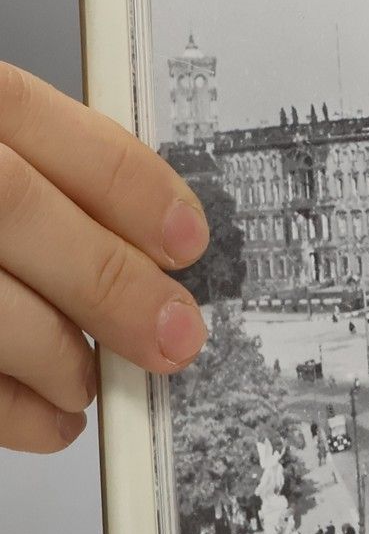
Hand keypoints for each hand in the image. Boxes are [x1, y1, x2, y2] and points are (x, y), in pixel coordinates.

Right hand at [0, 62, 208, 451]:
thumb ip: (36, 179)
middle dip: (106, 279)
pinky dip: (2, 408)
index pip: (24, 114)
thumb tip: (151, 245)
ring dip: (51, 353)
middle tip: (170, 336)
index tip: (185, 240)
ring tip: (85, 383)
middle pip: (7, 206)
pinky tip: (43, 419)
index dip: (122, 181)